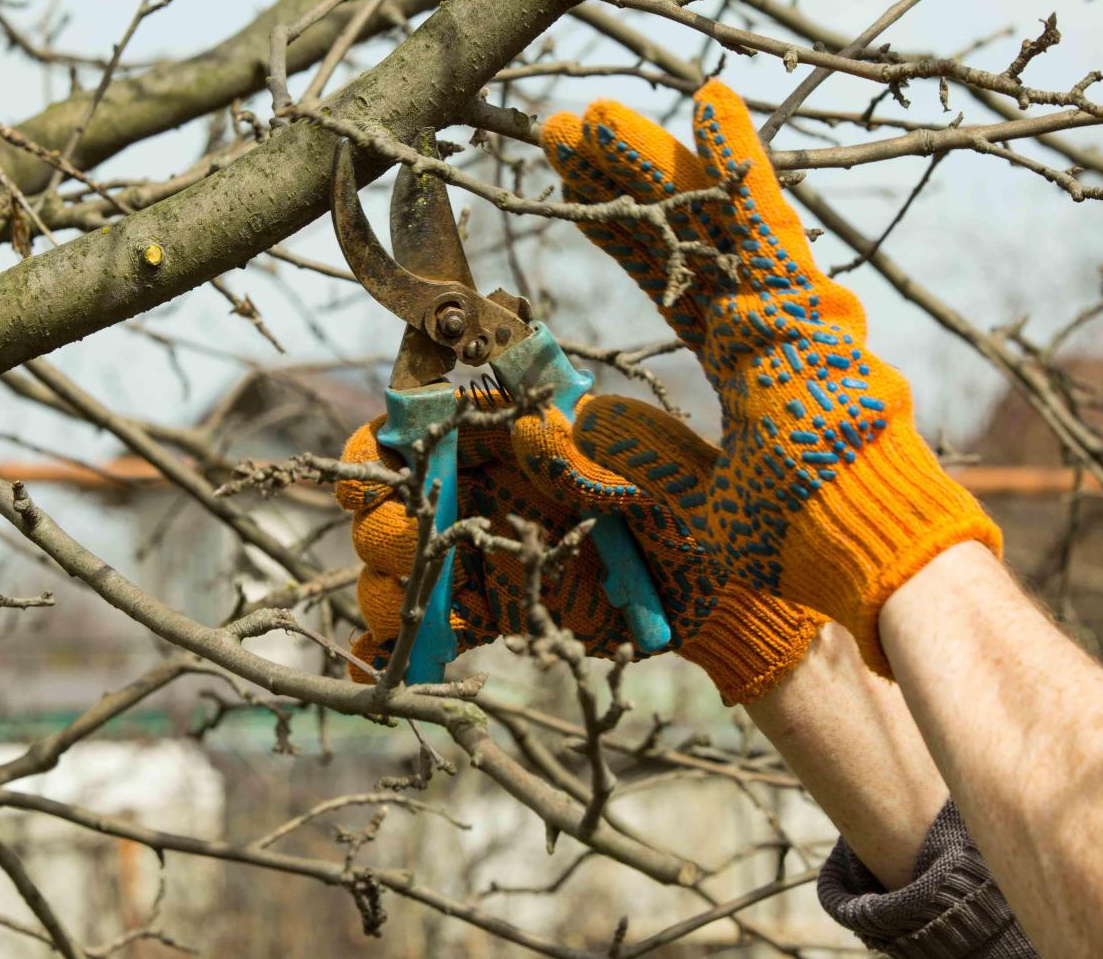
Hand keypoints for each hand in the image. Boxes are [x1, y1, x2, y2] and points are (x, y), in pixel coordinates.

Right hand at [336, 394, 824, 703]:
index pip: (416, 431)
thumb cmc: (689, 502)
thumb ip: (588, 445)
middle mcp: (479, 496)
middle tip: (422, 546)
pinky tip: (381, 669)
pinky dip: (393, 655)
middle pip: (390, 509)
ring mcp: (480, 559)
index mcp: (506, 443)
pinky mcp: (491, 616)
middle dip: (389, 529)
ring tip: (415, 613)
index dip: (380, 447)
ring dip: (389, 594)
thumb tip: (530, 434)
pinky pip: (426, 636)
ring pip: (394, 575)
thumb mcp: (645, 459)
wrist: (723, 588)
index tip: (386, 467)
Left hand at [540, 81, 999, 671]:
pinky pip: (766, 227)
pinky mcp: (808, 313)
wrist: (865, 561)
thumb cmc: (792, 547)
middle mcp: (767, 322)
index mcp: (745, 361)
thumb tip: (582, 416)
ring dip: (655, 162)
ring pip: (713, 217)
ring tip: (594, 116)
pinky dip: (739, 165)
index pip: (669, 276)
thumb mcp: (690, 507)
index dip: (621, 230)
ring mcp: (791, 311)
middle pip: (682, 233)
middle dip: (622, 180)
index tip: (569, 185)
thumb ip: (643, 459)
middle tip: (561, 130)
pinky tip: (708, 105)